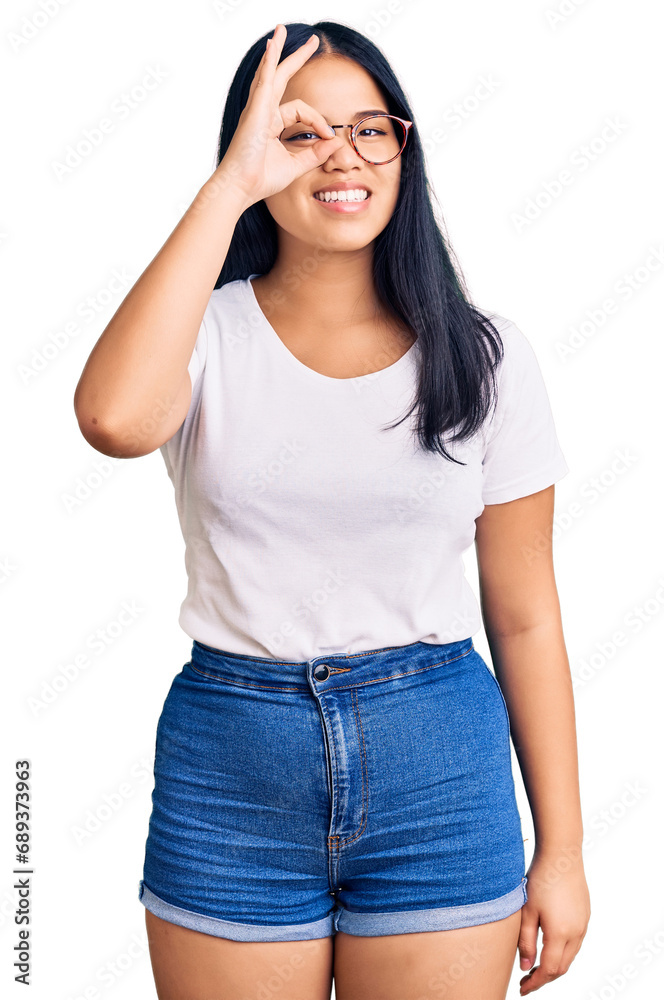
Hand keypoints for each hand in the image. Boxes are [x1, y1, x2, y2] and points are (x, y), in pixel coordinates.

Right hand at [218, 23, 344, 205]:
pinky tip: (272, 46)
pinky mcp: (255, 111)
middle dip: (297, 58)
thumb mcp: (295, 166)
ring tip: (281, 30)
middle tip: (312, 41)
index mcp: (271, 124)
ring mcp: (257, 109)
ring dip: (277, 51)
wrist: (241, 187)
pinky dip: (268, 62)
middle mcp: (263, 112)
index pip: (302, 111)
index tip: (330, 137)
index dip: (319, 121)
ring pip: (269, 73)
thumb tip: (335, 143)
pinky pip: (264, 81)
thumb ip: (314, 154)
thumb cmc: (261, 180)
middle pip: (282, 78)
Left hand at [518, 852, 590, 993]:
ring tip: (535, 965)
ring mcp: (583, 924)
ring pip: (570, 956)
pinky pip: (575, 942)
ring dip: (554, 965)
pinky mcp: (585, 914)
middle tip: (526, 980)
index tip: (522, 989)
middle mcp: (576, 933)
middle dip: (544, 977)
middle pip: (562, 967)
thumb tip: (526, 967)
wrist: (562, 854)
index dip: (535, 983)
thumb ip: (526, 941)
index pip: (549, 970)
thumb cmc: (540, 879)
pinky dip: (562, 952)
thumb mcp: (527, 911)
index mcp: (560, 933)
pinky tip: (549, 946)